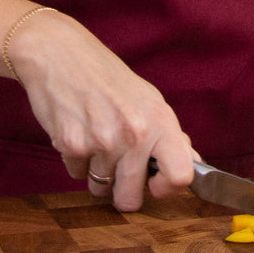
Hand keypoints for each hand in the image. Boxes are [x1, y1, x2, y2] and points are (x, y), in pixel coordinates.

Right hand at [5, 9, 195, 211]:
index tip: (155, 185)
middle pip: (131, 199)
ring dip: (97, 173)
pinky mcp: (72, 144)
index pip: (181, 177)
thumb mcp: (149, 100)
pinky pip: (76, 174)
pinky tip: (78, 132)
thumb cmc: (107, 78)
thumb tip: (194, 164)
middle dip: (123, 192)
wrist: (59, 54)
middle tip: (117, 171)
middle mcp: (135, 134)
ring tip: (95, 141)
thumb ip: (170, 136)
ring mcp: (103, 141)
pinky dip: (76, 161)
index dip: (166, 188)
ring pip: (100, 189)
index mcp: (161, 122)